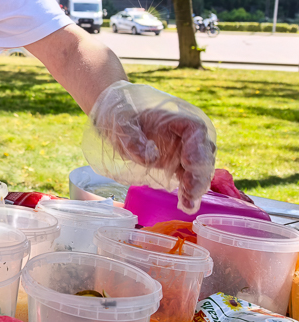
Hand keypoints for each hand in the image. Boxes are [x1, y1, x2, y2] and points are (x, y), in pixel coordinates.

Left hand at [83, 81, 215, 213]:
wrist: (118, 118)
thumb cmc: (122, 115)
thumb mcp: (121, 122)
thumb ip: (133, 138)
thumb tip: (150, 157)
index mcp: (179, 119)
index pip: (196, 132)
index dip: (196, 148)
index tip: (188, 164)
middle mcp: (188, 136)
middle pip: (202, 154)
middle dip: (198, 175)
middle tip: (190, 193)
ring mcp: (185, 151)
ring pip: (199, 171)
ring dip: (195, 188)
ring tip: (187, 205)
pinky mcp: (178, 165)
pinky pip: (188, 179)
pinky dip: (188, 192)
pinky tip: (186, 206)